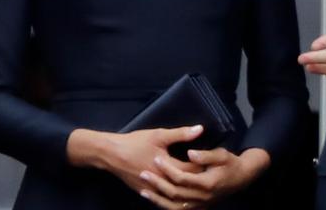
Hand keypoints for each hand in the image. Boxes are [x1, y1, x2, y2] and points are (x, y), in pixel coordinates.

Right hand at [66, 126, 204, 202]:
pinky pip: (162, 196)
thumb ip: (181, 134)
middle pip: (185, 183)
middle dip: (198, 178)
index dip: (204, 166)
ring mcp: (151, 189)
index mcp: (167, 167)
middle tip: (212, 173)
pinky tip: (181, 190)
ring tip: (199, 182)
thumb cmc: (135, 143)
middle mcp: (160, 181)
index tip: (216, 163)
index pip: (192, 170)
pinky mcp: (144, 191)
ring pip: (174, 193)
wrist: (109, 154)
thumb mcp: (159, 135)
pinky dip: (172, 193)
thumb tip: (200, 129)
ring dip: (186, 187)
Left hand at [137, 147, 270, 208]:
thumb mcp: (222, 154)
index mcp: (207, 183)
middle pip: (174, 193)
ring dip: (157, 199)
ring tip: (143, 190)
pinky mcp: (198, 207)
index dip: (167, 169)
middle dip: (157, 183)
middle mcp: (202, 197)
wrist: (241, 178)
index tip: (156, 159)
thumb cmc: (231, 164)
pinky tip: (155, 200)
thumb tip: (189, 153)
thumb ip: (205, 155)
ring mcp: (199, 205)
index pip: (181, 177)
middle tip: (143, 173)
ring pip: (173, 205)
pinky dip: (165, 206)